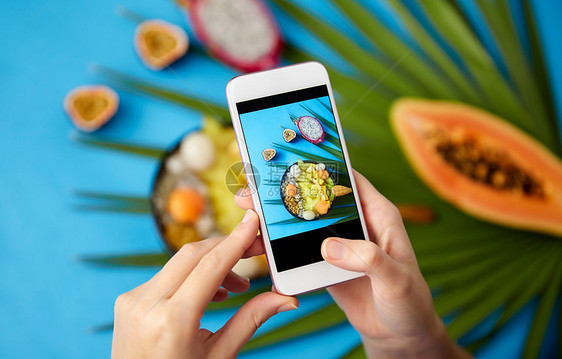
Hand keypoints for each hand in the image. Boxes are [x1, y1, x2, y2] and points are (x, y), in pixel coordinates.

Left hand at [111, 210, 297, 358]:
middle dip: (228, 247)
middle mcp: (147, 304)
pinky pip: (166, 275)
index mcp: (172, 321)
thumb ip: (252, 319)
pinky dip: (192, 276)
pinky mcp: (128, 300)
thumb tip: (286, 299)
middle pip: (193, 254)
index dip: (236, 241)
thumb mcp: (220, 356)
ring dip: (211, 264)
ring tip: (236, 287)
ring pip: (179, 262)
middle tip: (256, 251)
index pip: (210, 266)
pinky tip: (210, 292)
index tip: (254, 222)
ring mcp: (133, 300)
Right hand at [235, 171, 470, 357]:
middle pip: (317, 200)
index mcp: (378, 216)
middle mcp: (357, 224)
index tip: (290, 159)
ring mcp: (340, 244)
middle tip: (254, 190)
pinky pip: (299, 251)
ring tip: (247, 217)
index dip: (321, 167)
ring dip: (276, 221)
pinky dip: (278, 249)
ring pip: (303, 224)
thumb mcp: (396, 279)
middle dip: (286, 193)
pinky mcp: (327, 264)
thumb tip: (328, 246)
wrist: (400, 333)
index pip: (349, 180)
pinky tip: (257, 247)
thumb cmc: (409, 302)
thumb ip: (367, 259)